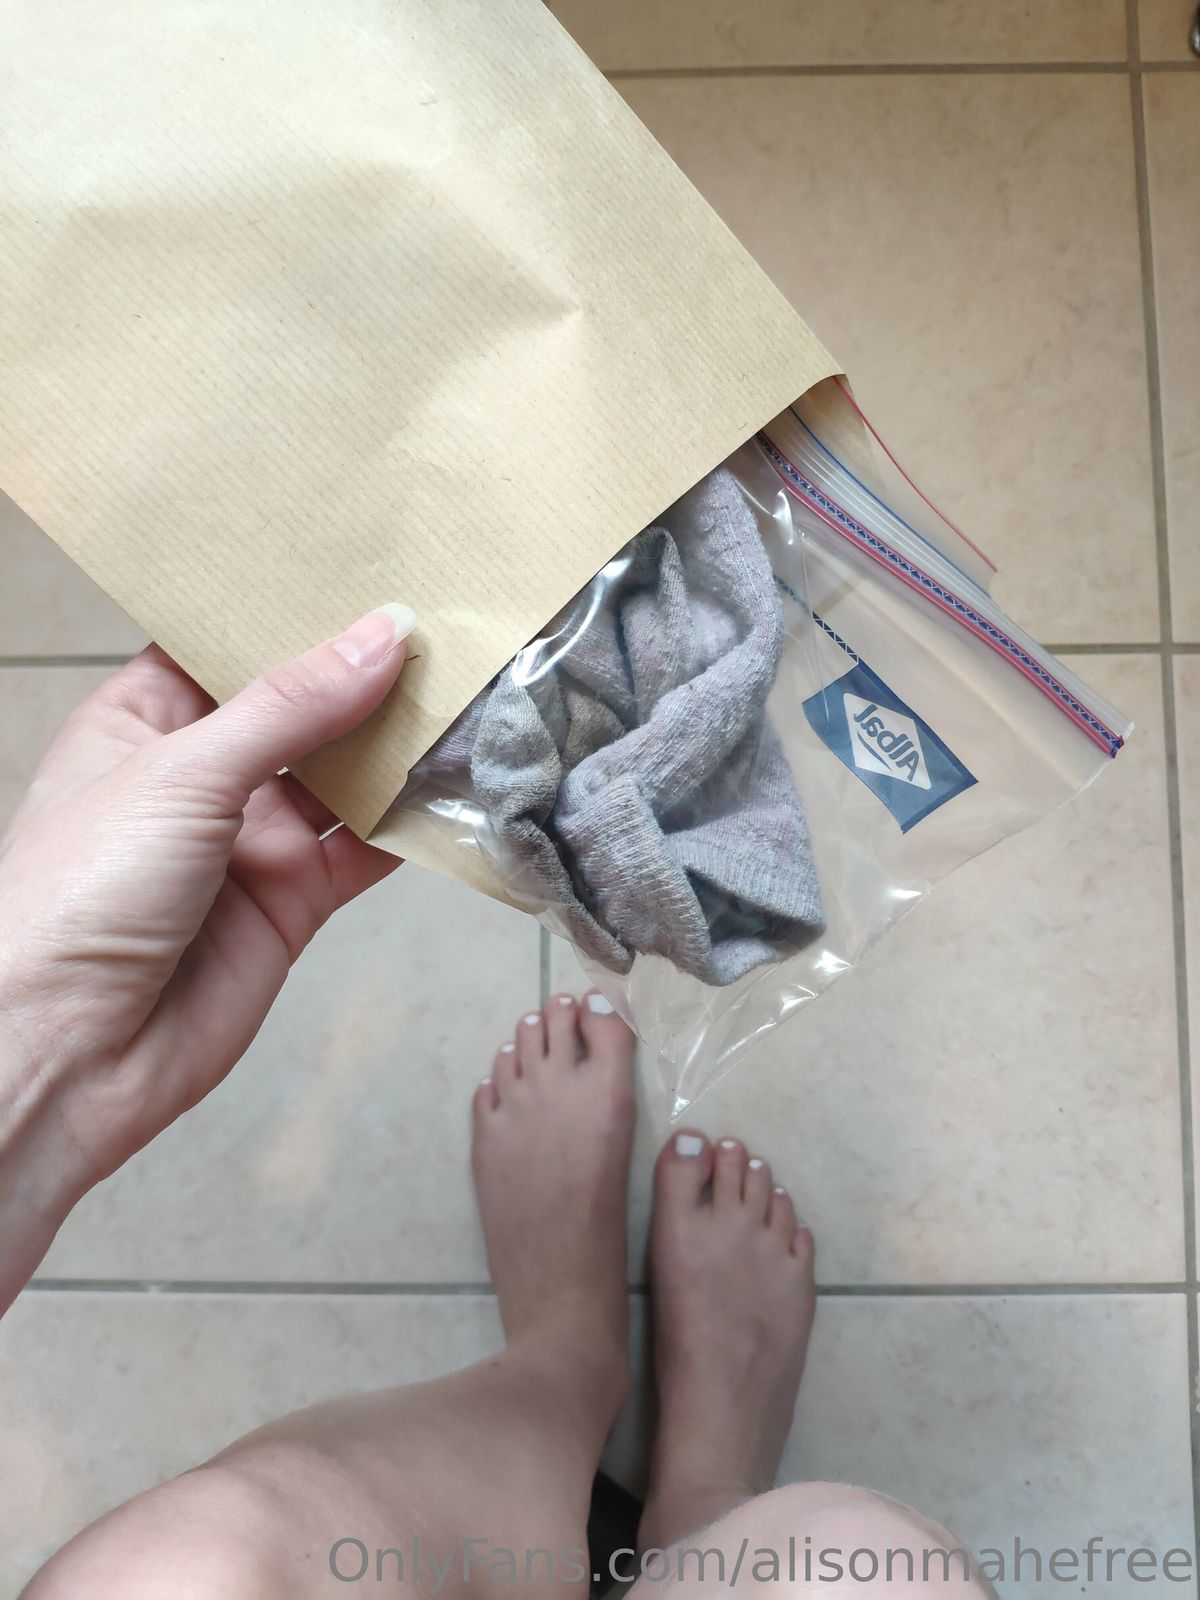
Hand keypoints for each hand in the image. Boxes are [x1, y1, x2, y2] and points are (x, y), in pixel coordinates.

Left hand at [0, 604, 412, 1308]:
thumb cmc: (79, 893)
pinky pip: (366, 852)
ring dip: (399, 743)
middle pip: (299, 707)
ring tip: (472, 683)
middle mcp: (202, 776)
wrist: (69, 1054)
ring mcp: (250, 840)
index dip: (288, 606)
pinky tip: (462, 782)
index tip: (366, 559)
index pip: (226, 645)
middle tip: (444, 614)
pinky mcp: (293, 902)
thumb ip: (289, 706)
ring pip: (343, 777)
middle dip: (362, 671)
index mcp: (143, 722)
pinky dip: (412, 824)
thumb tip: (381, 634)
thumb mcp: (181, 772)